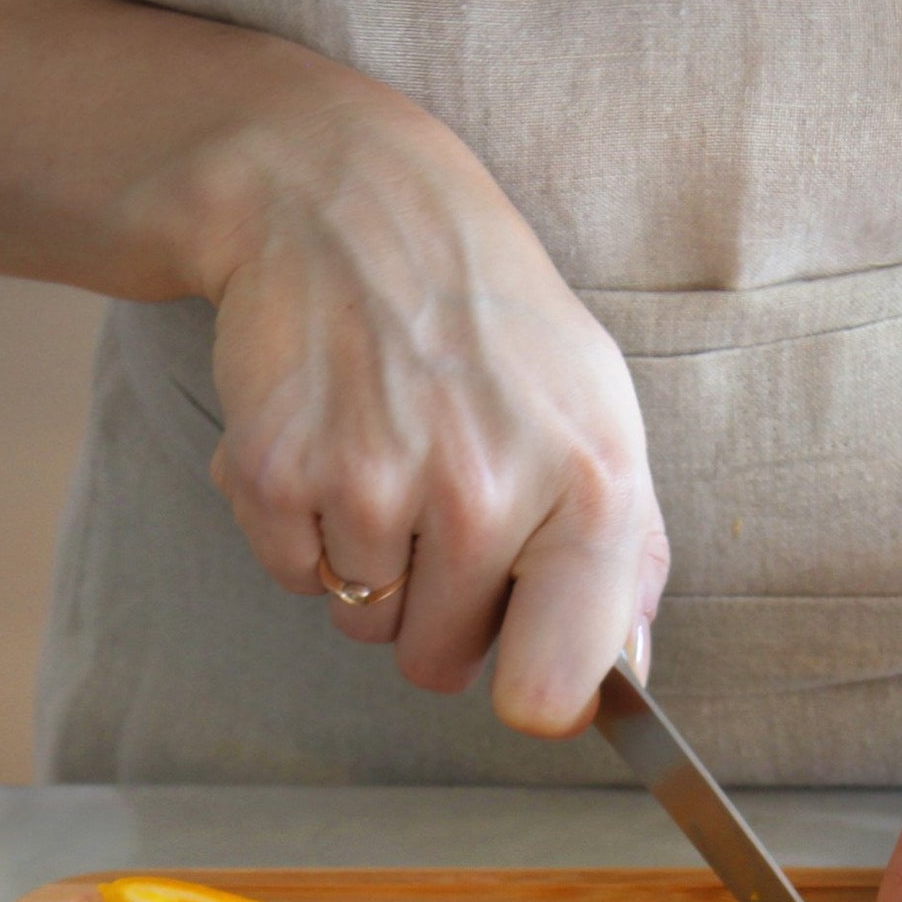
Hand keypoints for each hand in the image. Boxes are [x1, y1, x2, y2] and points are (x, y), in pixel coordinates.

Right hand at [201, 95, 667, 731]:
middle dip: (438, 610)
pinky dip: (303, 533)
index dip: (538, 697)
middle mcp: (483, 490)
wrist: (354, 204)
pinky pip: (292, 577)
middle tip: (442, 505)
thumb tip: (623, 678)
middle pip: (440, 664)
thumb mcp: (602, 415)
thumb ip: (627, 558)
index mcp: (589, 486)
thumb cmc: (496, 327)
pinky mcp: (274, 471)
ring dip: (371, 566)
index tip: (527, 682)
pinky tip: (332, 444)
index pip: (556, 684)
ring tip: (391, 457)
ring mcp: (372, 480)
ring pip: (363, 622)